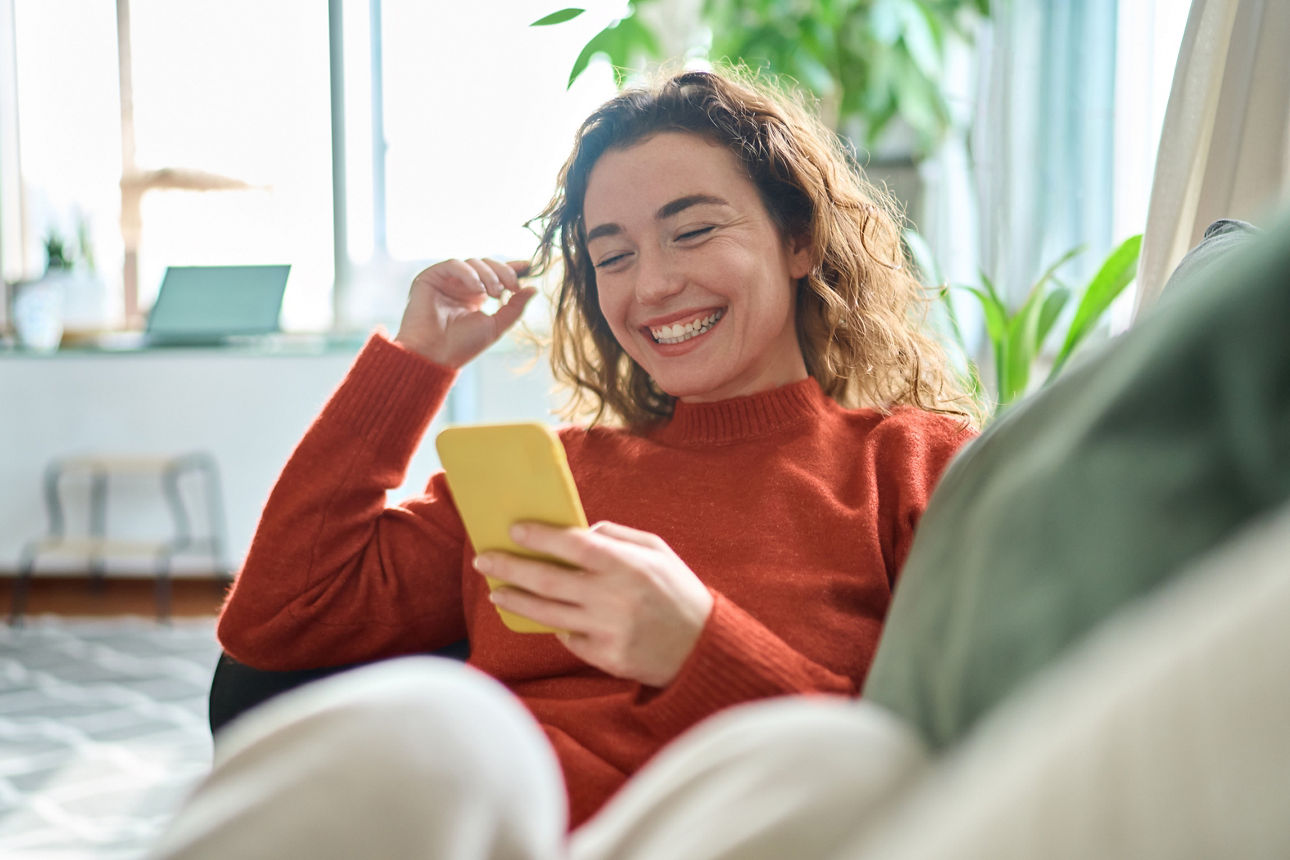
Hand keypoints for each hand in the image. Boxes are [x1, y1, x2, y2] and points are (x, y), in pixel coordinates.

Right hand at [395, 257, 536, 367]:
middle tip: (512, 288)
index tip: (529, 266)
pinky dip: (469, 273)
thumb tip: (534, 288)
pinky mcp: (430, 277)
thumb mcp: (496, 326)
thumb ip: (515, 308)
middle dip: (503, 272)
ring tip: (494, 294)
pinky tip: (477, 289)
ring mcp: (446, 281)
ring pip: (473, 262)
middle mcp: (461, 286)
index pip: (495, 274)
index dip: (512, 268)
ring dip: (488, 275)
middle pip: (487, 264)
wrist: (435, 355)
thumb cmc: (462, 346)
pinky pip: (454, 264)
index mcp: (476, 296)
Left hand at [474, 522, 714, 686]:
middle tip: (485, 559)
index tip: (514, 529)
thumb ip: (618, 536)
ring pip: (547, 613)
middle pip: (547, 580)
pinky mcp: (604, 657)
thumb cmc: (679, 591)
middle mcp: (612, 597)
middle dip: (510, 567)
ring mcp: (606, 630)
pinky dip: (556, 625)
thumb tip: (580, 530)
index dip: (540, 536)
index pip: (572, 545)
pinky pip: (568, 638)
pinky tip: (545, 617)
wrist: (703, 648)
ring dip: (516, 601)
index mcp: (626, 565)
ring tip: (496, 592)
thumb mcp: (658, 551)